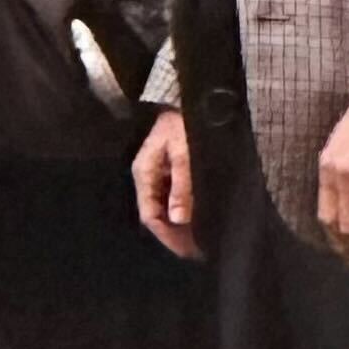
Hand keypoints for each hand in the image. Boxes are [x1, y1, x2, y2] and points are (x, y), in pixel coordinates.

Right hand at [133, 108, 197, 258]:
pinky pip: (174, 199)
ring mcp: (158, 175)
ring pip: (166, 209)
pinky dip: (187, 212)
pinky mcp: (170, 173)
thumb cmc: (187, 123)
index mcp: (144, 172)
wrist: (195, 98)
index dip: (169, 236)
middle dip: (176, 235)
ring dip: (183, 225)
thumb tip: (180, 219)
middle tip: (201, 250)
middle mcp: (148, 177)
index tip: (191, 251)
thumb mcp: (186, 153)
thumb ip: (183, 186)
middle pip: (157, 215)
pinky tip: (201, 219)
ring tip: (204, 238)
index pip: (150, 215)